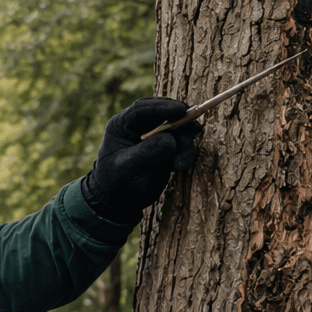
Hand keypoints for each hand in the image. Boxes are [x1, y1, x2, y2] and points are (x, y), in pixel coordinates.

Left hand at [81, 98, 202, 222]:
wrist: (119, 204)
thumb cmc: (116, 184)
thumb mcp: (127, 168)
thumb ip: (147, 153)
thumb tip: (171, 141)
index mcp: (122, 125)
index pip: (142, 109)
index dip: (162, 107)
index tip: (180, 110)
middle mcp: (140, 128)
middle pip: (164, 114)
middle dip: (181, 120)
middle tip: (195, 127)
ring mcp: (155, 138)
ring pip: (177, 130)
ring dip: (185, 143)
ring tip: (180, 162)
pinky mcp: (167, 151)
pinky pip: (182, 146)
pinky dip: (185, 154)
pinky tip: (179, 167)